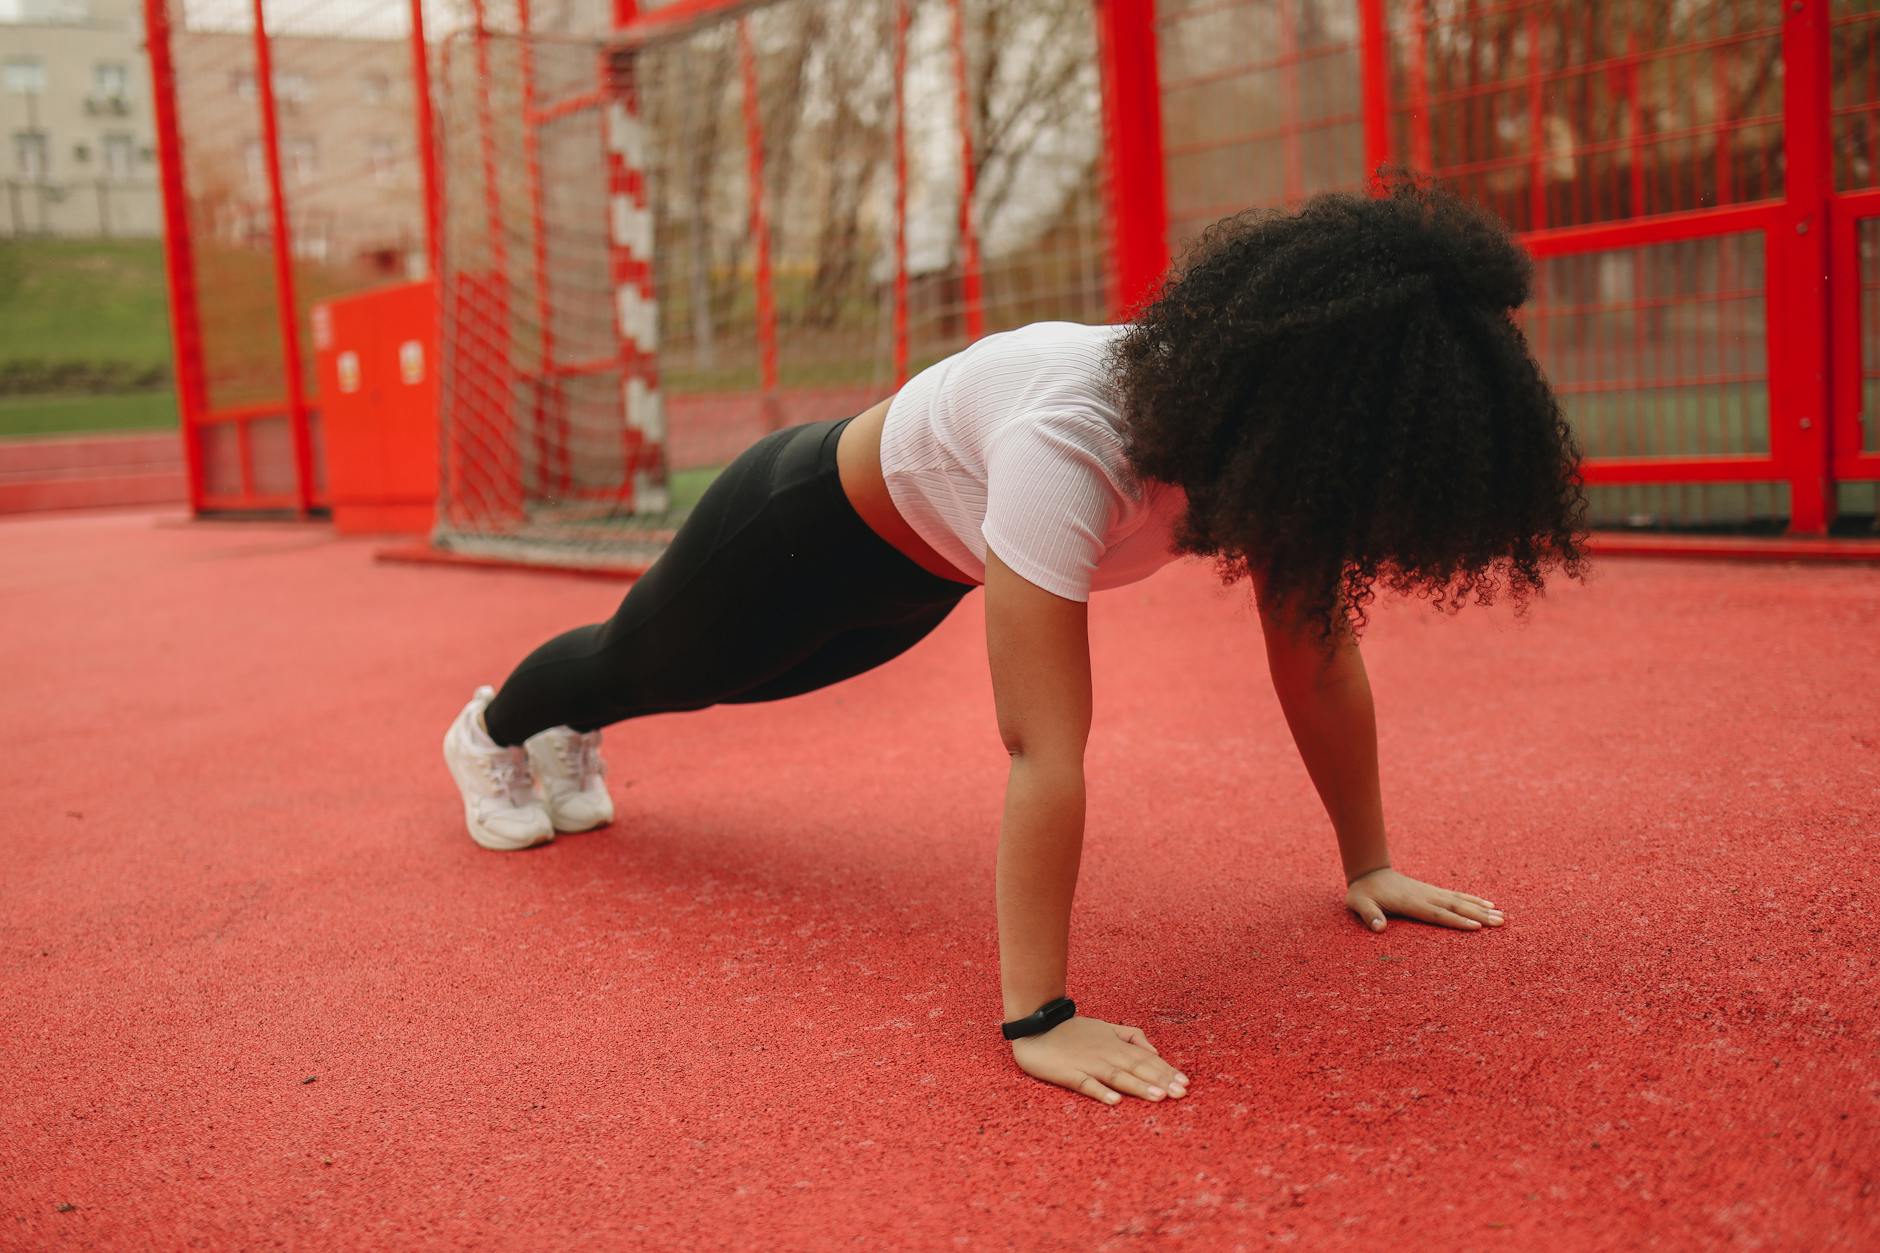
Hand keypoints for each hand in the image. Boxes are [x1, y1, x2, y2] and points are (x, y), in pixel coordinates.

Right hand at [1009, 1016, 1188, 1104]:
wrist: (1036, 1025)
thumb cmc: (1072, 1031)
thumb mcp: (1106, 1027)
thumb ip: (1132, 1036)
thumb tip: (1156, 1050)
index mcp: (1116, 1045)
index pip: (1146, 1059)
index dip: (1166, 1071)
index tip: (1185, 1083)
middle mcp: (1106, 1054)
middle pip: (1137, 1068)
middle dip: (1161, 1081)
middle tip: (1181, 1093)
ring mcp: (1088, 1064)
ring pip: (1118, 1076)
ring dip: (1139, 1086)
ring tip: (1158, 1097)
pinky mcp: (1068, 1073)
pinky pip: (1086, 1084)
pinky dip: (1100, 1092)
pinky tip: (1114, 1101)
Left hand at [1346, 867, 1504, 931]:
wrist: (1368, 871)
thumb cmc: (1363, 892)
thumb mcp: (1359, 903)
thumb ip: (1369, 914)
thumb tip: (1378, 928)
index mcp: (1411, 902)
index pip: (1437, 914)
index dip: (1457, 921)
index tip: (1477, 927)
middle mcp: (1426, 896)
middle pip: (1456, 907)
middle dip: (1479, 915)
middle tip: (1501, 923)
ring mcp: (1431, 892)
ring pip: (1460, 901)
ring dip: (1481, 908)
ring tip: (1502, 916)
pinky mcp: (1432, 891)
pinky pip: (1456, 897)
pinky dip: (1472, 900)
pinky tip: (1487, 904)